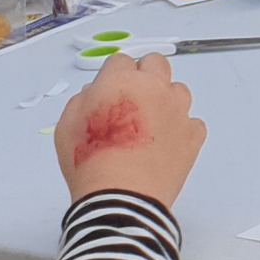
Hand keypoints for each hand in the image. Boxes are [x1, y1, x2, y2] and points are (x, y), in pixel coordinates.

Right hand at [57, 52, 204, 204]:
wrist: (120, 198)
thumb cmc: (90, 164)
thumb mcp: (66, 126)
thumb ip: (83, 101)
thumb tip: (95, 95)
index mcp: (120, 81)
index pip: (121, 61)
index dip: (113, 77)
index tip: (110, 92)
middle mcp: (154, 89)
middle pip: (156, 64)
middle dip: (144, 75)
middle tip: (133, 99)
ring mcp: (177, 111)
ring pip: (178, 90)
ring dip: (166, 100)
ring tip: (150, 123)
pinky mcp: (193, 135)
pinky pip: (193, 122)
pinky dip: (182, 129)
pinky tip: (166, 143)